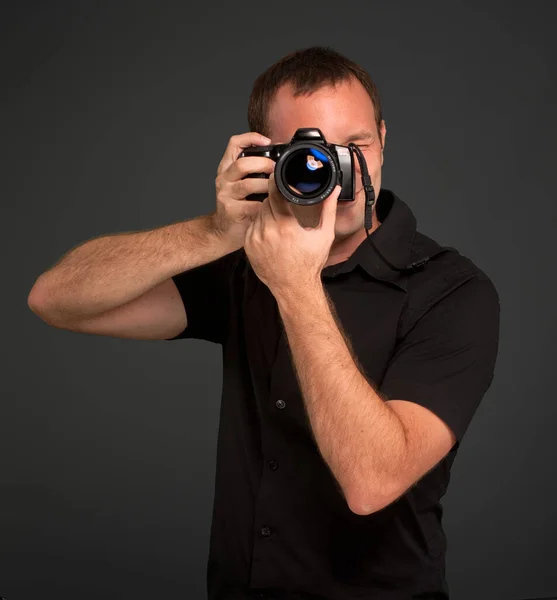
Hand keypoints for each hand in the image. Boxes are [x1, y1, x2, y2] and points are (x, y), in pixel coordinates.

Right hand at [210, 132, 274, 251]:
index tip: (267, 141)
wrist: (224, 231)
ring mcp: (225, 195)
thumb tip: (280, 162)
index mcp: (227, 168)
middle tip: (276, 170)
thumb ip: (255, 173)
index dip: (250, 138)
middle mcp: (223, 179)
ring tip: (276, 190)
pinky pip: (252, 205)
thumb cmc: (239, 206)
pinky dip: (265, 206)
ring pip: (248, 184)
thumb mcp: (244, 185)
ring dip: (266, 186)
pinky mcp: (231, 211)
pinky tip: (271, 207)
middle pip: (242, 163)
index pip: (234, 144)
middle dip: (263, 164)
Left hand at [244, 173, 340, 296]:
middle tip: (284, 205)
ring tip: (279, 221)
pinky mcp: (249, 246)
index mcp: (286, 226)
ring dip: (267, 212)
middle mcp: (268, 231)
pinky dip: (260, 225)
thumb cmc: (310, 263)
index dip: (275, 183)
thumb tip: (333, 191)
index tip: (277, 178)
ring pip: (258, 213)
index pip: (275, 193)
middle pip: (266, 202)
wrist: (293, 287)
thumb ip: (328, 210)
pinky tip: (271, 233)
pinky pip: (252, 226)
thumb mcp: (324, 236)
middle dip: (275, 200)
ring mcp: (256, 239)